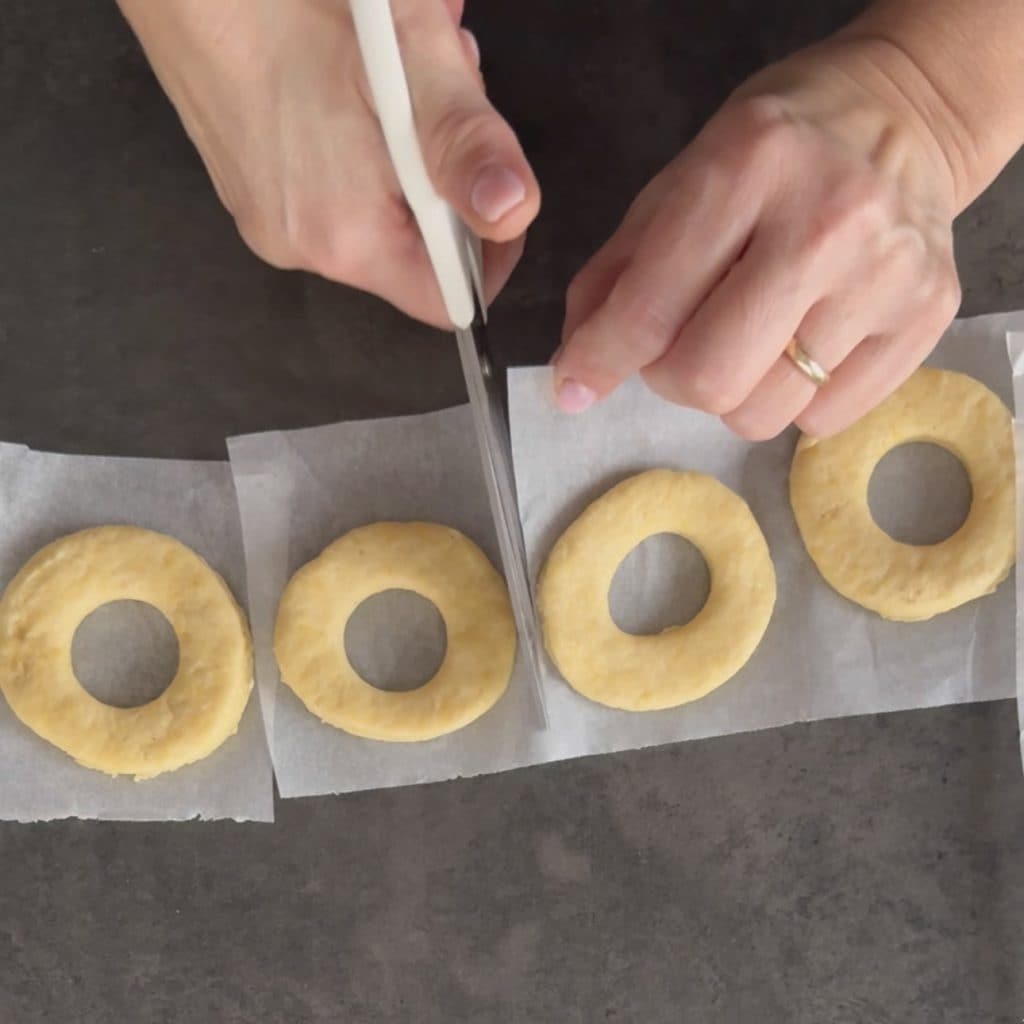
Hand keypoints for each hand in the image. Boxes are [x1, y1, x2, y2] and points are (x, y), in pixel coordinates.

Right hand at [117, 0, 539, 325]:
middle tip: (443, 88)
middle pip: (412, 251)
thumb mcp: (412, 63)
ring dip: (409, 150)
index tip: (489, 188)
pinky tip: (359, 82)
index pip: (445, 300)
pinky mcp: (248, 189)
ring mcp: (267, 219)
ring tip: (398, 69)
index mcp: (345, 236)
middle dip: (444, 177)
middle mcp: (300, 245)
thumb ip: (467, 145)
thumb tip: (513, 211)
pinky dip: (363, 147)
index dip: (486, 257)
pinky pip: (329, 190)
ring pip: (374, 212)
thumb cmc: (293, 3)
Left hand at [552, 39, 961, 438]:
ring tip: (746, 339)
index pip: (652, 308)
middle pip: (710, 378)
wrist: (903, 116)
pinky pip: (822, 419)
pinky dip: (792, 399)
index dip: (599, 360)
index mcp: (748, 166)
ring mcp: (888, 272)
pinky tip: (802, 343)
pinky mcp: (931, 314)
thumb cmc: (772, 151)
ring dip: (731, 394)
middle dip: (670, 381)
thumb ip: (615, 275)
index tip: (574, 385)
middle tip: (678, 348)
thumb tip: (575, 373)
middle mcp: (827, 221)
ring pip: (763, 413)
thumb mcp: (677, 183)